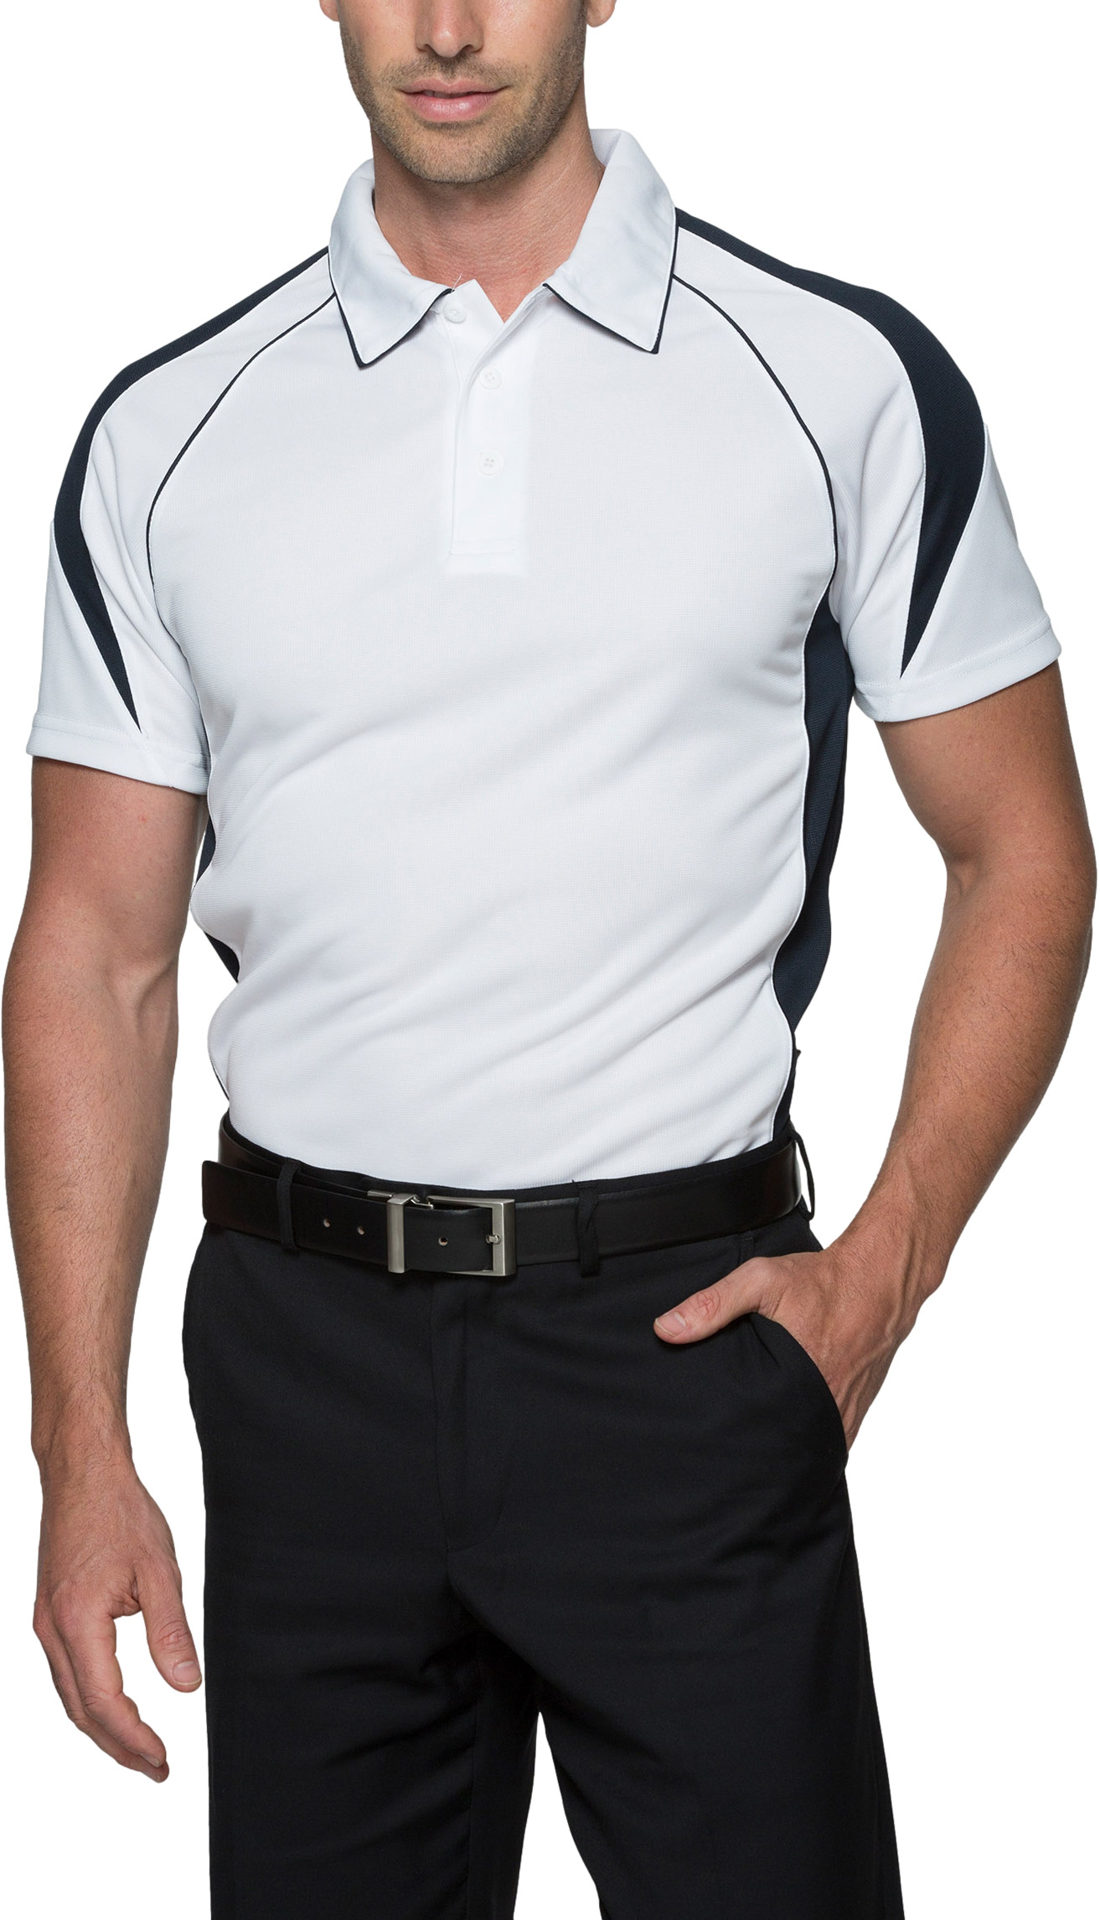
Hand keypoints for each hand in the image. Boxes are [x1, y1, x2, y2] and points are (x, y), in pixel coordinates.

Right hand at [33, 1459, 200, 1780]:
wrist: (82, 1473)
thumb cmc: (120, 1512)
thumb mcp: (160, 1570)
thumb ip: (171, 1631)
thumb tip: (187, 1685)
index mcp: (77, 1621)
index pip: (104, 1701)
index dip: (133, 1737)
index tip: (163, 1758)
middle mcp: (52, 1629)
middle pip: (81, 1710)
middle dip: (118, 1746)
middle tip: (156, 1768)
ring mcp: (45, 1622)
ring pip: (70, 1695)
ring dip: (103, 1727)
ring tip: (140, 1748)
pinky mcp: (49, 1613)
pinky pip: (65, 1672)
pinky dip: (90, 1699)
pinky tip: (114, 1705)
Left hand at [654, 1238, 917, 1448]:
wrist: (879, 1279)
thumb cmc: (822, 1281)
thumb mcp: (761, 1280)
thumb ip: (713, 1304)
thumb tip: (666, 1330)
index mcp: (800, 1382)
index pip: (761, 1434)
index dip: (735, 1444)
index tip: (710, 1447)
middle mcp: (826, 1405)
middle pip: (785, 1448)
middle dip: (757, 1455)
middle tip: (726, 1456)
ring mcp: (845, 1411)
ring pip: (810, 1448)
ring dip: (786, 1451)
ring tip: (754, 1455)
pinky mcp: (857, 1408)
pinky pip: (831, 1438)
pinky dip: (810, 1439)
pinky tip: (789, 1439)